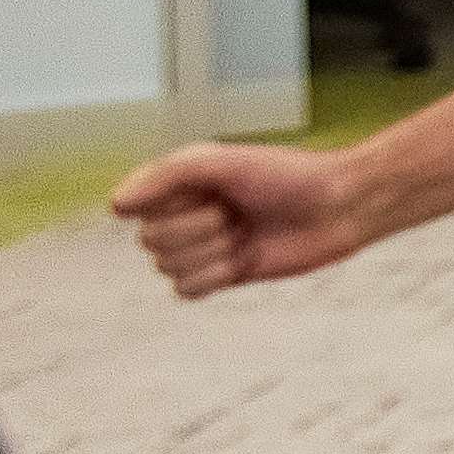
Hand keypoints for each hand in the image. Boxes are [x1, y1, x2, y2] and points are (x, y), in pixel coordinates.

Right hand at [110, 144, 375, 297]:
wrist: (337, 207)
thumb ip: (166, 176)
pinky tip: (242, 261)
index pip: (135, 206)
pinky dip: (213, 278)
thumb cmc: (285, 176)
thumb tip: (115, 206)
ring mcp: (201, 246)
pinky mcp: (221, 275)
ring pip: (167, 267)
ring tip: (245, 233)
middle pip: (150, 241)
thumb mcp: (223, 163)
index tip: (208, 190)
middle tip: (236, 212)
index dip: (168, 203)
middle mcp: (183, 214)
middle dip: (197, 229)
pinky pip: (185, 290)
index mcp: (178, 183)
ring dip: (211, 252)